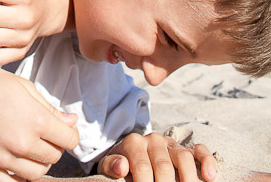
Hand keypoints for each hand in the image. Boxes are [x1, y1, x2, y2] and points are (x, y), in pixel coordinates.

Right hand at [0, 59, 78, 181]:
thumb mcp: (25, 88)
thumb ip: (50, 109)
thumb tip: (72, 121)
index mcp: (35, 120)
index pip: (69, 139)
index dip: (69, 133)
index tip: (64, 128)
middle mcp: (21, 143)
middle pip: (54, 156)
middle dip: (54, 145)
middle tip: (44, 133)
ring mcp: (3, 159)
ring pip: (37, 174)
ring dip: (39, 161)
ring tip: (30, 146)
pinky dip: (18, 175)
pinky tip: (16, 161)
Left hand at [98, 132, 216, 181]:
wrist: (128, 156)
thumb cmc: (121, 166)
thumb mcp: (109, 166)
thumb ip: (112, 165)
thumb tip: (121, 167)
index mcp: (134, 143)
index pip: (142, 167)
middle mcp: (153, 140)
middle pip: (164, 166)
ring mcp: (171, 144)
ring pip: (183, 157)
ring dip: (187, 180)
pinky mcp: (185, 149)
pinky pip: (199, 150)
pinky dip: (207, 162)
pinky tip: (210, 177)